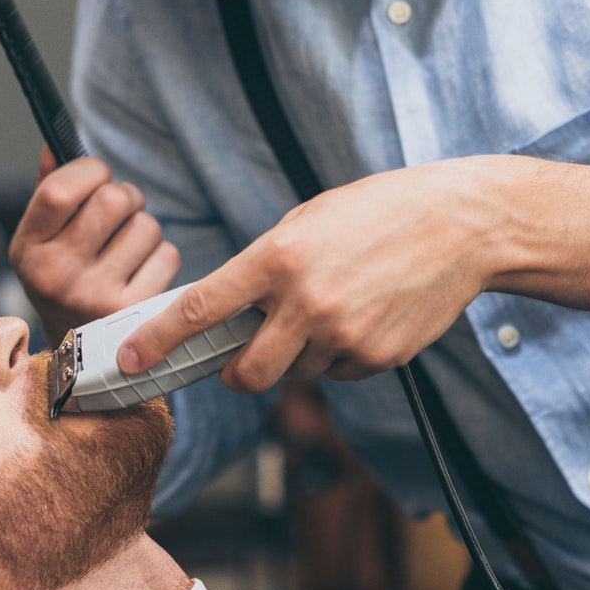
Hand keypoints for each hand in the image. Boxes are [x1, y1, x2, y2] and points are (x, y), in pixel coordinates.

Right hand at [10, 146, 180, 340]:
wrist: (77, 357)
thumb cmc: (63, 280)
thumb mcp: (40, 241)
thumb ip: (47, 190)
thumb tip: (55, 145)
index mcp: (27, 249)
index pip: (61, 188)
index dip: (89, 169)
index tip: (96, 176)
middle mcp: (55, 275)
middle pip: (114, 199)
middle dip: (125, 196)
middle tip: (119, 212)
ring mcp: (95, 296)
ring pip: (146, 225)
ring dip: (144, 229)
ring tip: (127, 248)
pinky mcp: (133, 311)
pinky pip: (167, 254)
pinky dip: (161, 257)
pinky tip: (141, 272)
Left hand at [116, 157, 589, 391]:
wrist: (460, 225)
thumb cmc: (377, 214)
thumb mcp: (306, 222)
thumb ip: (263, 269)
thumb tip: (229, 317)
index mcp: (276, 257)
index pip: (199, 309)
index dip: (156, 340)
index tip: (129, 360)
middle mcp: (305, 301)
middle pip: (245, 374)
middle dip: (237, 373)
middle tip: (244, 357)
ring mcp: (344, 335)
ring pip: (296, 375)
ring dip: (300, 357)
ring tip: (335, 307)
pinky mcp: (378, 357)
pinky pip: (339, 375)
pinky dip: (341, 358)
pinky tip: (367, 316)